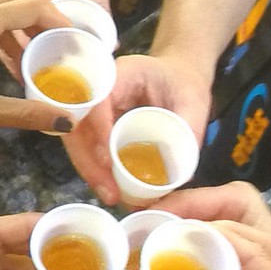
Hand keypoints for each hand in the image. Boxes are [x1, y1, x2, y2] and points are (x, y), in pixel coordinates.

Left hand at [0, 0, 80, 135]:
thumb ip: (27, 113)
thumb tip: (67, 120)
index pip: (34, 5)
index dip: (60, 21)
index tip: (76, 42)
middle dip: (48, 14)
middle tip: (63, 43)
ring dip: (28, 16)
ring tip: (42, 49)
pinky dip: (9, 20)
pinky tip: (12, 52)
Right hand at [0, 0, 110, 72]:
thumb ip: (100, 9)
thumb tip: (107, 47)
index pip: (19, 10)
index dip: (31, 38)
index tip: (47, 60)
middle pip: (5, 24)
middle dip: (18, 53)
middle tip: (34, 79)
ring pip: (4, 30)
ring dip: (17, 53)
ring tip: (32, 79)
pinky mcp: (14, 6)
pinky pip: (12, 29)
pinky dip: (21, 48)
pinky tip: (34, 68)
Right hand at [63, 52, 211, 203]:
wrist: (179, 76)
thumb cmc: (184, 82)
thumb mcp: (193, 100)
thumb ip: (188, 129)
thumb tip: (181, 173)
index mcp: (123, 74)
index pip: (98, 99)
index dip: (99, 129)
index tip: (109, 160)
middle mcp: (100, 89)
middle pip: (78, 124)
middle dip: (89, 161)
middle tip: (110, 191)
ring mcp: (95, 107)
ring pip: (77, 139)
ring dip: (89, 169)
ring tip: (111, 195)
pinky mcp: (96, 124)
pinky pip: (86, 146)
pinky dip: (95, 169)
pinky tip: (110, 188)